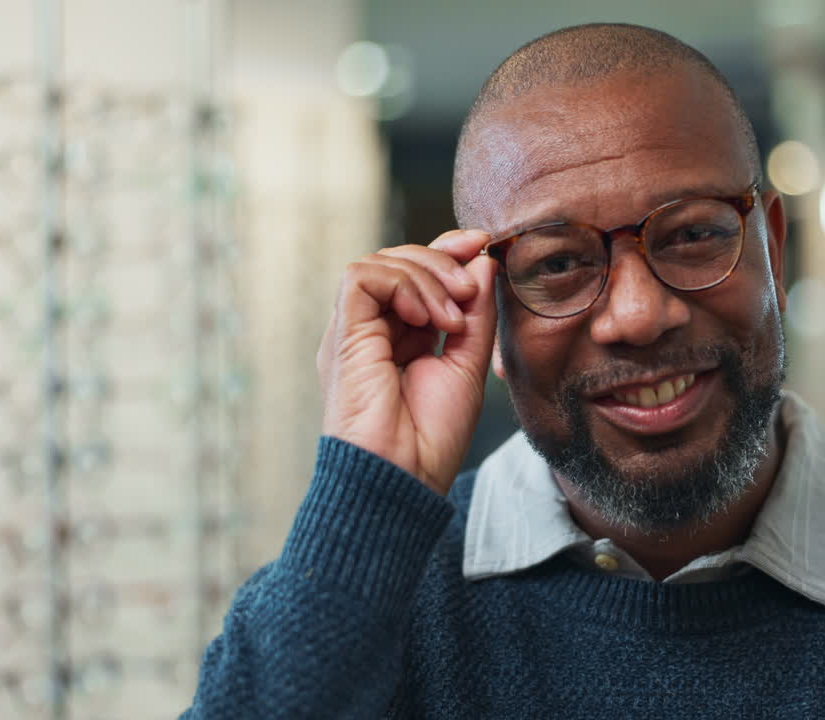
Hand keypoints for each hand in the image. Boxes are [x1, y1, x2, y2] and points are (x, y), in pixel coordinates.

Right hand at [317, 230, 497, 494]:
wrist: (404, 477)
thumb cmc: (431, 437)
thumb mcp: (467, 365)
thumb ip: (474, 315)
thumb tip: (482, 263)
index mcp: (397, 338)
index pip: (416, 275)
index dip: (447, 252)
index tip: (483, 244)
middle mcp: (370, 330)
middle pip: (398, 260)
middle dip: (442, 259)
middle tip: (471, 290)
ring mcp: (353, 331)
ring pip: (380, 262)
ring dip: (428, 276)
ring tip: (453, 318)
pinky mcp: (341, 334)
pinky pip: (361, 277)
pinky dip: (402, 284)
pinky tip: (428, 318)